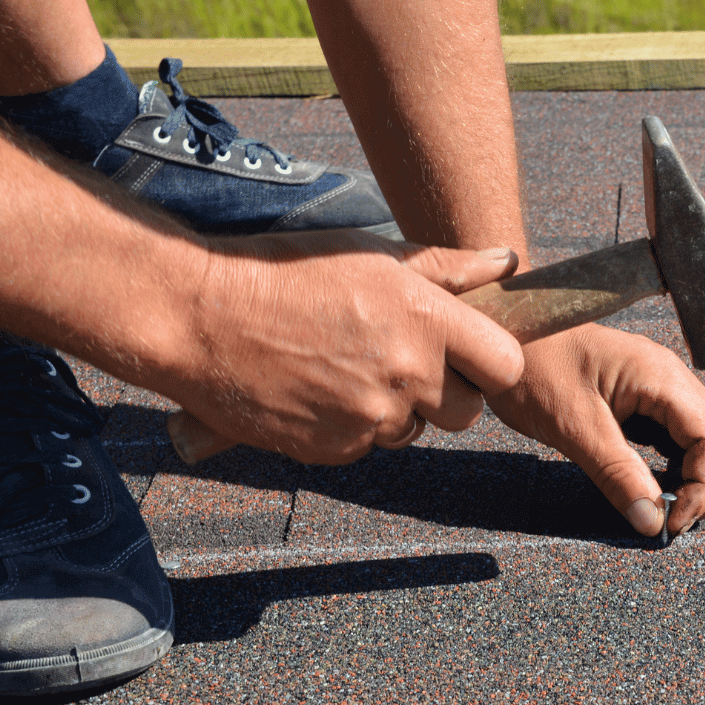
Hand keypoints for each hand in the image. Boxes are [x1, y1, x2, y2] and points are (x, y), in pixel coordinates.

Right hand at [157, 230, 523, 464]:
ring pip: (413, 430)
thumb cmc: (287, 272)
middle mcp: (407, 373)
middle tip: (402, 362)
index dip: (490, 364)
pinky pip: (367, 445)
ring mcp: (372, 418)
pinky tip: (318, 388)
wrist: (198, 317)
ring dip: (394, 408)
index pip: (505, 365)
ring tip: (346, 366)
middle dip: (445, 393)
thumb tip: (506, 262)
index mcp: (426, 320)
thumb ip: (448, 268)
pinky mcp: (337, 449)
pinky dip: (351, 425)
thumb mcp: (372, 255)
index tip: (469, 356)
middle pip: (466, 412)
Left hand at [487, 324, 704, 536]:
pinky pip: (685, 435)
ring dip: (700, 477)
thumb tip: (654, 523)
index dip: (704, 488)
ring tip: (665, 506)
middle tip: (672, 519)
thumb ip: (617, 475)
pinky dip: (681, 466)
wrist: (502, 332)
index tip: (672, 522)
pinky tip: (655, 485)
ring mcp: (663, 386)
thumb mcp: (572, 428)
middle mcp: (672, 378)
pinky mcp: (648, 398)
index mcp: (660, 377)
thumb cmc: (531, 368)